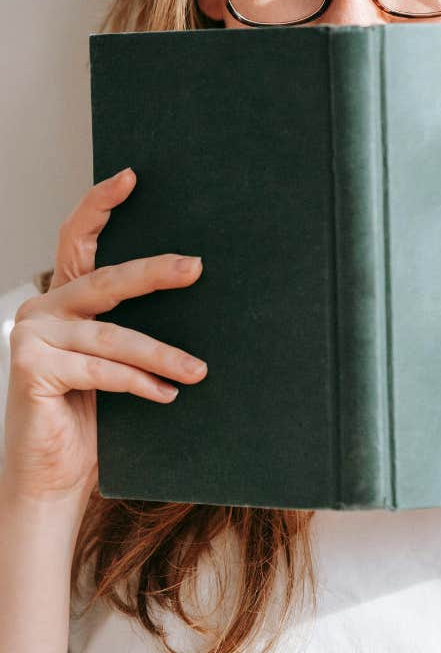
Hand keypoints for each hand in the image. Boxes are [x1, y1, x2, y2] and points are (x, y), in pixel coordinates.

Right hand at [3, 168, 207, 505]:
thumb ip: (133, 327)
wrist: (53, 477)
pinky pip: (100, 370)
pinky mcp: (29, 368)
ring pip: (113, 336)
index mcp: (64, 298)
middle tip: (196, 268)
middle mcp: (42, 308)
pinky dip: (140, 382)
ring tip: (199, 370)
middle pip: (106, 280)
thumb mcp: (115, 361)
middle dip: (155, 273)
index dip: (100, 204)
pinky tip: (168, 394)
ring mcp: (30, 336)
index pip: (78, 238)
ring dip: (163, 355)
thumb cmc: (93, 417)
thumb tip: (194, 285)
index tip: (131, 176)